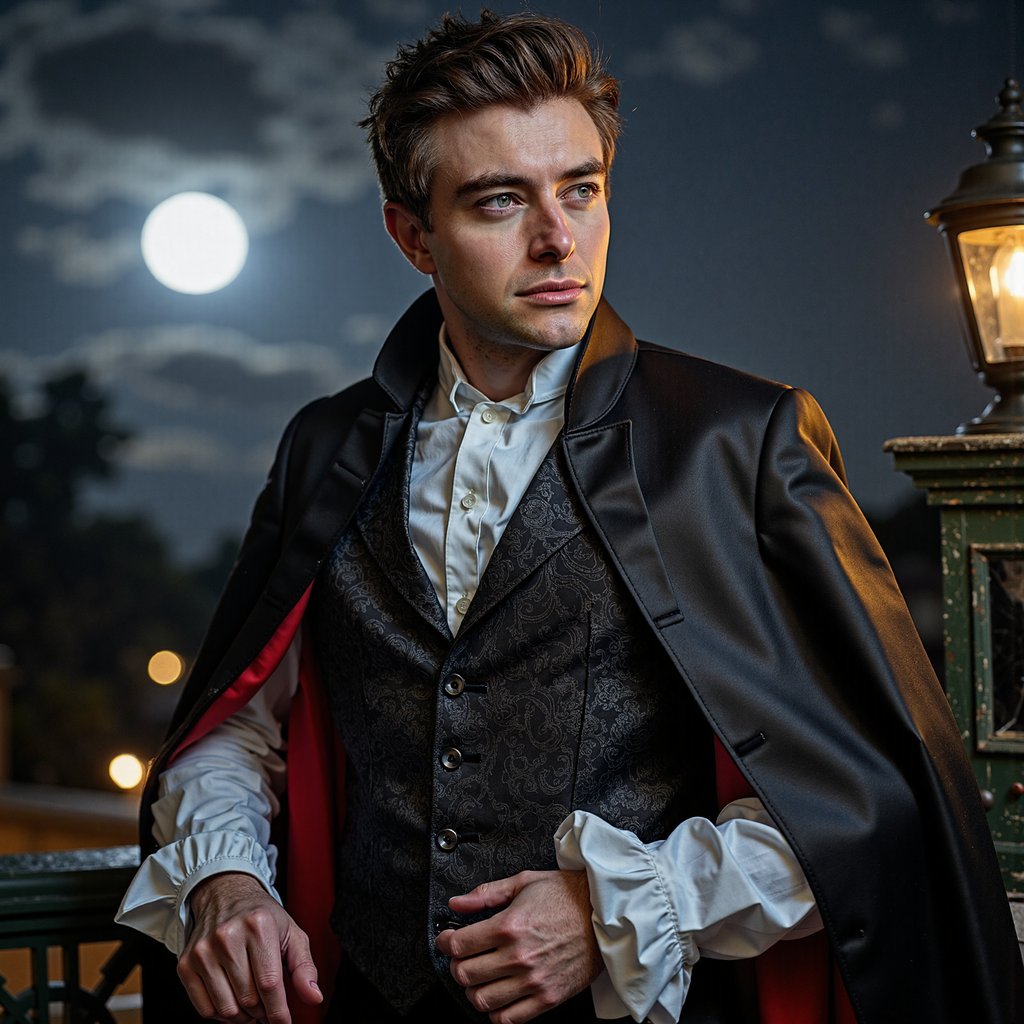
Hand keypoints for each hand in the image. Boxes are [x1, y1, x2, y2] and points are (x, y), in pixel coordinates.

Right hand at [177, 872, 322, 1023]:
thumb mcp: (291, 933)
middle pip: (248, 999)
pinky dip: (222, 1015)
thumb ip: (304, 966)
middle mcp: (228, 936)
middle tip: (268, 1007)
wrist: (225, 895)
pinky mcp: (186, 964)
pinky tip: (233, 1001)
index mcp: (259, 926)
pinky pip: (204, 1009)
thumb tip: (314, 997)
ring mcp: (204, 951)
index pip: (270, 983)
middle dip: (263, 1012)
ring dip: (243, 1017)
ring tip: (252, 1004)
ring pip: (227, 1008)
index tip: (284, 1022)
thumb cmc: (261, 917)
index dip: (279, 1011)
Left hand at [435, 869, 602, 1023]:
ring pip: (482, 1000)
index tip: (448, 939)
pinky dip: (496, 1013)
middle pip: (466, 974)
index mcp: (509, 926)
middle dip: (457, 966)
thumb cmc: (567, 896)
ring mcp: (533, 981)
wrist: (604, 914)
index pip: (460, 944)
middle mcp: (518, 956)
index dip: (446, 942)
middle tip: (462, 958)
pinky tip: (498, 996)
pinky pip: (509, 1019)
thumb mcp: (524, 882)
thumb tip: (457, 903)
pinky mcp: (548, 998)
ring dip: (473, 990)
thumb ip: (486, 894)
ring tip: (479, 978)